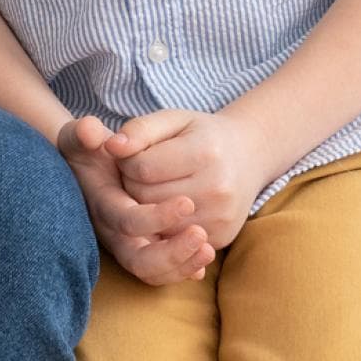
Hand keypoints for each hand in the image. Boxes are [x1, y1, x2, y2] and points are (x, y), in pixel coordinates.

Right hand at [56, 115, 213, 285]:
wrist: (95, 163)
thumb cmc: (92, 146)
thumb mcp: (82, 135)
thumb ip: (82, 132)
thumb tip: (92, 133)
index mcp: (101, 203)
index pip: (127, 220)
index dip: (156, 217)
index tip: (186, 202)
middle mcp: (112, 231)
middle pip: (138, 260)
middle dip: (172, 253)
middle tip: (201, 235)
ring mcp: (126, 245)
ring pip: (151, 272)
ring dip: (181, 264)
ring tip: (208, 249)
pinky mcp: (141, 250)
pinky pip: (161, 273)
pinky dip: (183, 269)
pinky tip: (205, 256)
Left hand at [109, 109, 272, 253]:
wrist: (247, 156)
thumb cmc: (200, 135)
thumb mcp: (172, 120)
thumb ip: (139, 130)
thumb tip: (112, 147)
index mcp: (204, 151)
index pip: (142, 168)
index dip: (127, 161)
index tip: (135, 155)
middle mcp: (217, 186)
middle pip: (146, 198)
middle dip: (133, 185)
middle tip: (143, 173)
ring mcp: (221, 216)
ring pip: (157, 224)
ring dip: (146, 209)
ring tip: (157, 188)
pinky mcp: (222, 237)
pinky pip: (174, 240)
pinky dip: (164, 227)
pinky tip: (170, 209)